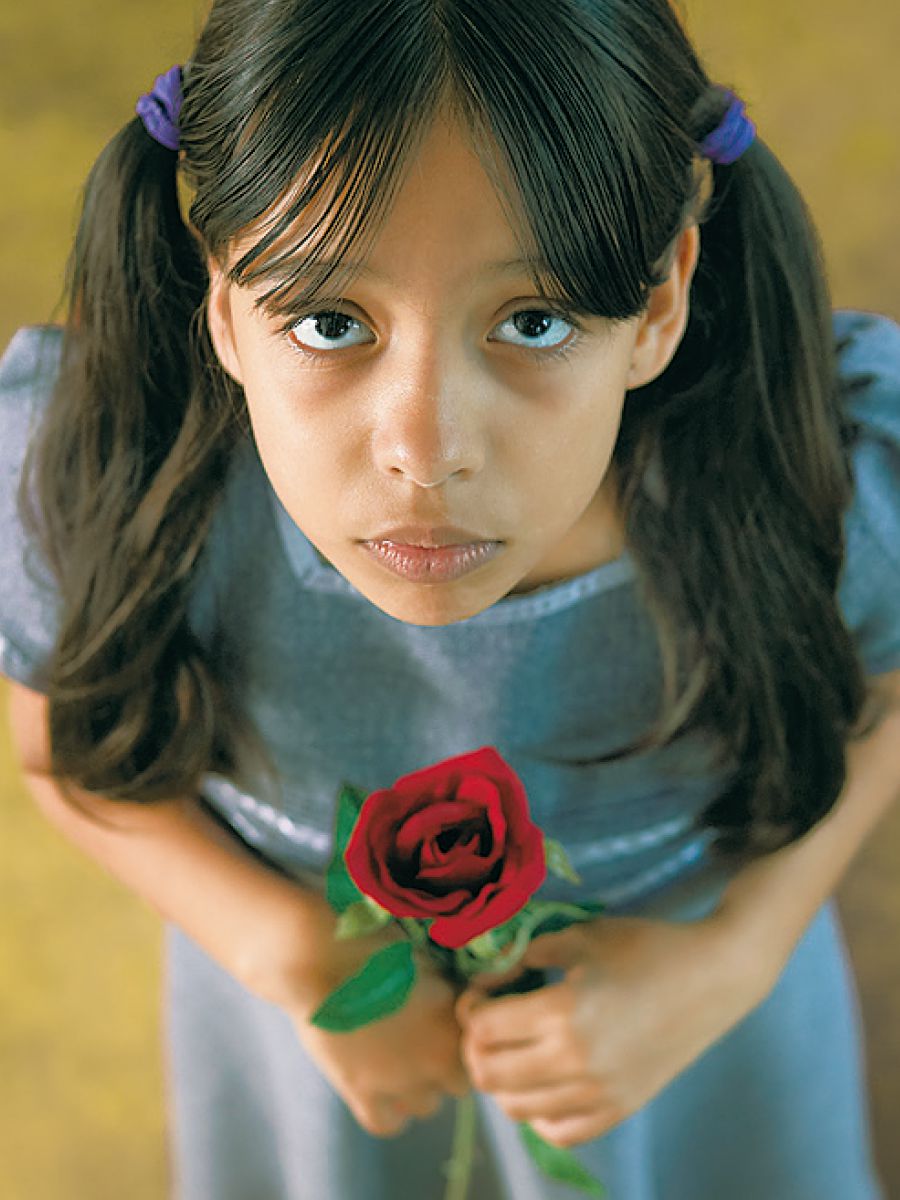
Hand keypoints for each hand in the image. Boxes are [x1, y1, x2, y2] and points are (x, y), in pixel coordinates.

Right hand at [290, 938, 470, 1138]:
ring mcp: (399, 1080)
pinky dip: (388, 1112)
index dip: (463, 1040)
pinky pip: (387, 1124)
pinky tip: (379, 1089)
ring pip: (426, 1107)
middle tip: (422, 1045)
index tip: (447, 1029)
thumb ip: (447, 993)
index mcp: (453, 1022)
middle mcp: (433, 1058)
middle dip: (445, 1068)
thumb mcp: (425, 963)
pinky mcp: (362, 1093)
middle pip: (457, 1085)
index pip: (479, 1051)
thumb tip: (456, 1006)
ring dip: (417, 1089)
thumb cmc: (374, 947)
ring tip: (396, 1062)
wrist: (321, 958)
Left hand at [455, 914, 769, 1148]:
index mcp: (563, 1012)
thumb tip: (485, 978)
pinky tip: (546, 1079)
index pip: (483, 1029)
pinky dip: (539, 1110)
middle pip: (489, 1074)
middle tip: (492, 1021)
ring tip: (516, 1048)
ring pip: (515, 1108)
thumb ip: (524, 956)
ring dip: (503, 1079)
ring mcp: (599, 1093)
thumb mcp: (578, 936)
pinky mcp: (619, 1109)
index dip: (472, 1007)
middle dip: (478, 1046)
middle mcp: (576, 1062)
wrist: (711, 977)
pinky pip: (558, 1130)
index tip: (484, 991)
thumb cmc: (644, 946)